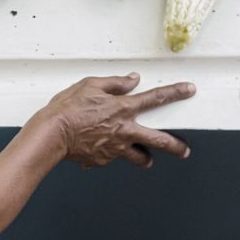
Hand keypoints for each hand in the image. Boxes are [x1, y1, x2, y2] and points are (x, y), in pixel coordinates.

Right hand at [42, 73, 195, 168]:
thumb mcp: (89, 86)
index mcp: (123, 108)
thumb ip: (114, 83)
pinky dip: (109, 155)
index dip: (176, 92)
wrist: (51, 135)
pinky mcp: (103, 160)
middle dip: (176, 145)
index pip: (157, 98)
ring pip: (140, 157)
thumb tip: (131, 80)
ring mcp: (115, 148)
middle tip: (184, 149)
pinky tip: (100, 151)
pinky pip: (111, 158)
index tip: (189, 90)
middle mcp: (125, 130)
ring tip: (148, 160)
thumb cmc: (66, 109)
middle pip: (160, 140)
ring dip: (146, 158)